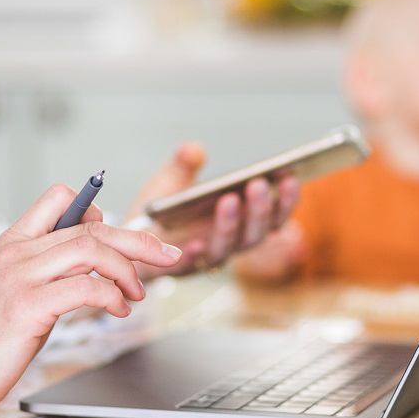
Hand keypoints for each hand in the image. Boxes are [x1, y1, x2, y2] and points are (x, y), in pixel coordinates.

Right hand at [0, 184, 182, 417]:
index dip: (98, 211)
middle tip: (167, 256)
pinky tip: (118, 310)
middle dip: (138, 241)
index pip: (59, 197)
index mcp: (14, 240)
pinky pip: (85, 287)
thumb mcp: (19, 285)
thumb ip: (50, 263)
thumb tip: (98, 251)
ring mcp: (20, 277)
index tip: (121, 236)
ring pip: (91, 250)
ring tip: (136, 292)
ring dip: (127, 270)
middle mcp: (17, 252)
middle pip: (91, 228)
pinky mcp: (27, 306)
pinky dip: (112, 296)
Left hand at [126, 142, 299, 277]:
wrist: (128, 240)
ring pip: (228, 247)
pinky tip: (196, 242)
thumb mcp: (172, 180)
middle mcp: (228, 243)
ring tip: (229, 200)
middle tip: (258, 184)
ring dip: (231, 226)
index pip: (272, 215)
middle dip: (260, 209)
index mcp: (238, 221)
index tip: (290, 176)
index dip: (285, 199)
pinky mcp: (177, 269)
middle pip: (255, 233)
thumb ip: (183, 164)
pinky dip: (195, 255)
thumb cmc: (161, 212)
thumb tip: (193, 149)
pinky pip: (189, 266)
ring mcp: (205, 257)